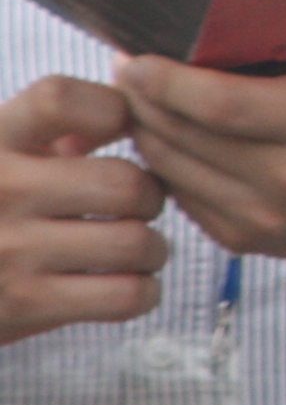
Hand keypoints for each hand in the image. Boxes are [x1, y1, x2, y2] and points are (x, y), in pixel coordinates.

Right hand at [0, 75, 168, 344]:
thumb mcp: (2, 157)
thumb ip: (53, 128)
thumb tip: (131, 106)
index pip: (59, 98)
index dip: (111, 109)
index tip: (123, 131)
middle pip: (123, 181)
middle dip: (151, 196)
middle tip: (142, 206)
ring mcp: (9, 251)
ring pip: (134, 241)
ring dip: (153, 248)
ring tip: (139, 248)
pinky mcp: (22, 307)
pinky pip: (124, 294)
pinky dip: (143, 291)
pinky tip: (128, 285)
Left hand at [112, 57, 285, 280]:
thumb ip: (273, 69)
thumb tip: (193, 40)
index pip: (221, 104)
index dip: (166, 80)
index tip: (135, 56)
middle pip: (184, 134)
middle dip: (143, 99)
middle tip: (127, 69)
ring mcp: (263, 216)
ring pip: (169, 166)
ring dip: (146, 129)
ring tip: (140, 99)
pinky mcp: (242, 239)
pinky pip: (180, 193)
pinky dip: (166, 162)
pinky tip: (168, 136)